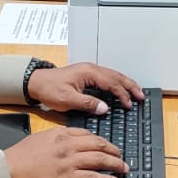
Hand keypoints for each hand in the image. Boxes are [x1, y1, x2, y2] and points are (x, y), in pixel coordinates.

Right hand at [4, 127, 126, 177]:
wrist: (8, 170)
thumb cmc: (20, 157)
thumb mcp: (40, 139)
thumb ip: (57, 139)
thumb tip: (71, 143)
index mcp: (60, 134)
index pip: (88, 134)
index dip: (102, 141)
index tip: (108, 146)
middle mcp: (66, 145)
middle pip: (98, 144)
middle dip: (113, 150)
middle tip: (121, 156)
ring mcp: (67, 161)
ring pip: (98, 159)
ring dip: (114, 164)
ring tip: (123, 169)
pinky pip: (91, 177)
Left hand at [27, 63, 144, 114]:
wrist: (36, 82)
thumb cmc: (49, 89)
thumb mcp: (67, 99)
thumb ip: (87, 104)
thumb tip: (104, 108)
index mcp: (88, 73)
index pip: (111, 83)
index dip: (122, 94)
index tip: (129, 105)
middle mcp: (91, 69)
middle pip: (116, 76)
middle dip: (130, 86)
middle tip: (141, 96)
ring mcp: (89, 71)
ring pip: (113, 75)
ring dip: (125, 83)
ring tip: (136, 92)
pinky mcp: (87, 75)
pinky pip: (107, 78)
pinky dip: (116, 83)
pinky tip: (120, 90)